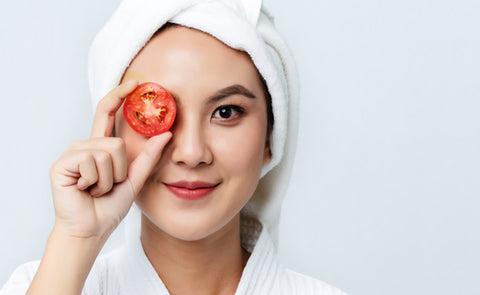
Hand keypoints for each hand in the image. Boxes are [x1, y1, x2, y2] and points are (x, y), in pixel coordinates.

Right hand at [49, 79, 170, 240]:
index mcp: (101, 146)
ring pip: (106, 153)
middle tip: (108, 185)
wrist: (92, 228)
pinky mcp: (63, 163)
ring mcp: (73, 153)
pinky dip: (97, 182)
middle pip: (116, 142)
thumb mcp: (135, 179)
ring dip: (109, 179)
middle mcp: (86, 145)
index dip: (119, 95)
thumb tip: (166, 133)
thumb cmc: (110, 205)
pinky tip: (85, 190)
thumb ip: (148, 156)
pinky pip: (92, 162)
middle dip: (120, 170)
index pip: (108, 113)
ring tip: (97, 189)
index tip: (136, 81)